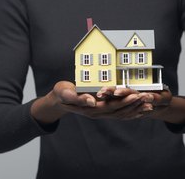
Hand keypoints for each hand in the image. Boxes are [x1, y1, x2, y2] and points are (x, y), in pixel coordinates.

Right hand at [31, 81, 153, 123]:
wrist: (58, 100)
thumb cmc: (61, 94)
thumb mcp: (65, 93)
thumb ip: (77, 97)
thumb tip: (91, 101)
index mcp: (90, 108)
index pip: (111, 106)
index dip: (125, 102)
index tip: (137, 95)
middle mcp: (97, 113)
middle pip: (119, 111)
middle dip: (134, 105)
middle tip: (148, 97)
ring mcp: (99, 113)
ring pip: (120, 114)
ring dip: (135, 109)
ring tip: (149, 104)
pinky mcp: (101, 110)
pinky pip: (117, 113)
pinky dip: (129, 112)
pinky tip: (138, 109)